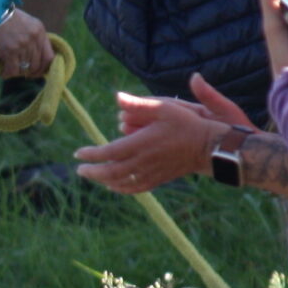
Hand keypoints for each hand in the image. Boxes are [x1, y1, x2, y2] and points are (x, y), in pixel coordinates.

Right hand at [0, 8, 51, 79]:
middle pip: (36, 65)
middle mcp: (33, 39)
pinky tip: (3, 72)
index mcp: (40, 31)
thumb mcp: (28, 23)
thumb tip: (36, 56)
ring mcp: (22, 46)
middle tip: (22, 73)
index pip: (49, 57)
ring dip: (17, 72)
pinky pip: (12, 69)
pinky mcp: (10, 51)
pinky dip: (8, 73)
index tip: (38, 71)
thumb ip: (35, 38)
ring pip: (24, 68)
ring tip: (10, 70)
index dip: (44, 68)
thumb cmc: (8, 19)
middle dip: (29, 72)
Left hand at [80, 74, 252, 194]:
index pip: (109, 152)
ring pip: (121, 183)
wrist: (209, 146)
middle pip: (111, 172)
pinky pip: (136, 188)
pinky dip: (122, 189)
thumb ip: (138, 104)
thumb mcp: (164, 108)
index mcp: (142, 144)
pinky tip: (114, 186)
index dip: (91, 154)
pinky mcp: (159, 179)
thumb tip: (117, 97)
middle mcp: (144, 162)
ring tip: (94, 176)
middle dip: (93, 172)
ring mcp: (152, 173)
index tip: (78, 153)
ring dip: (104, 181)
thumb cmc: (186, 124)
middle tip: (80, 169)